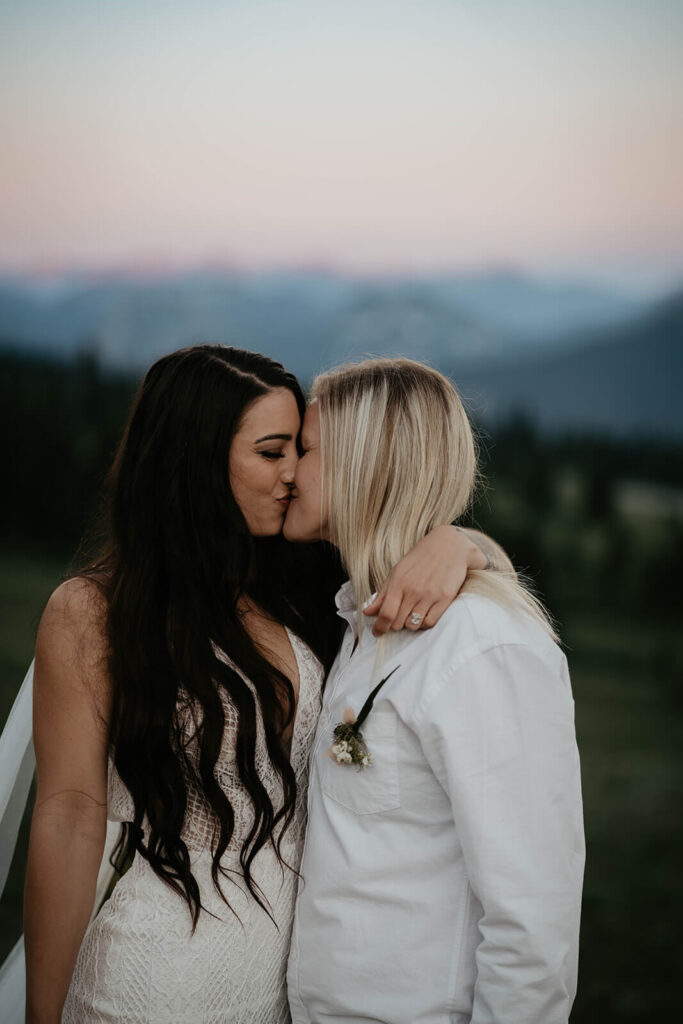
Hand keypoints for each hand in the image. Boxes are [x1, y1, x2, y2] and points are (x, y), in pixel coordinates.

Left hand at [363, 525, 483, 635]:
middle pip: (398, 623)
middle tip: (399, 616)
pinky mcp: (445, 598)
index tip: (377, 633)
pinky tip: (423, 614)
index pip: (386, 613)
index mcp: (398, 582)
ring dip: (410, 624)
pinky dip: (424, 623)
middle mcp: (413, 590)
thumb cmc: (419, 559)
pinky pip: (430, 623)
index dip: (379, 627)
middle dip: (395, 624)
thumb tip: (367, 612)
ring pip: (413, 625)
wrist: (448, 546)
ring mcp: (430, 595)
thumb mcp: (397, 572)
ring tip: (412, 613)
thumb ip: (382, 594)